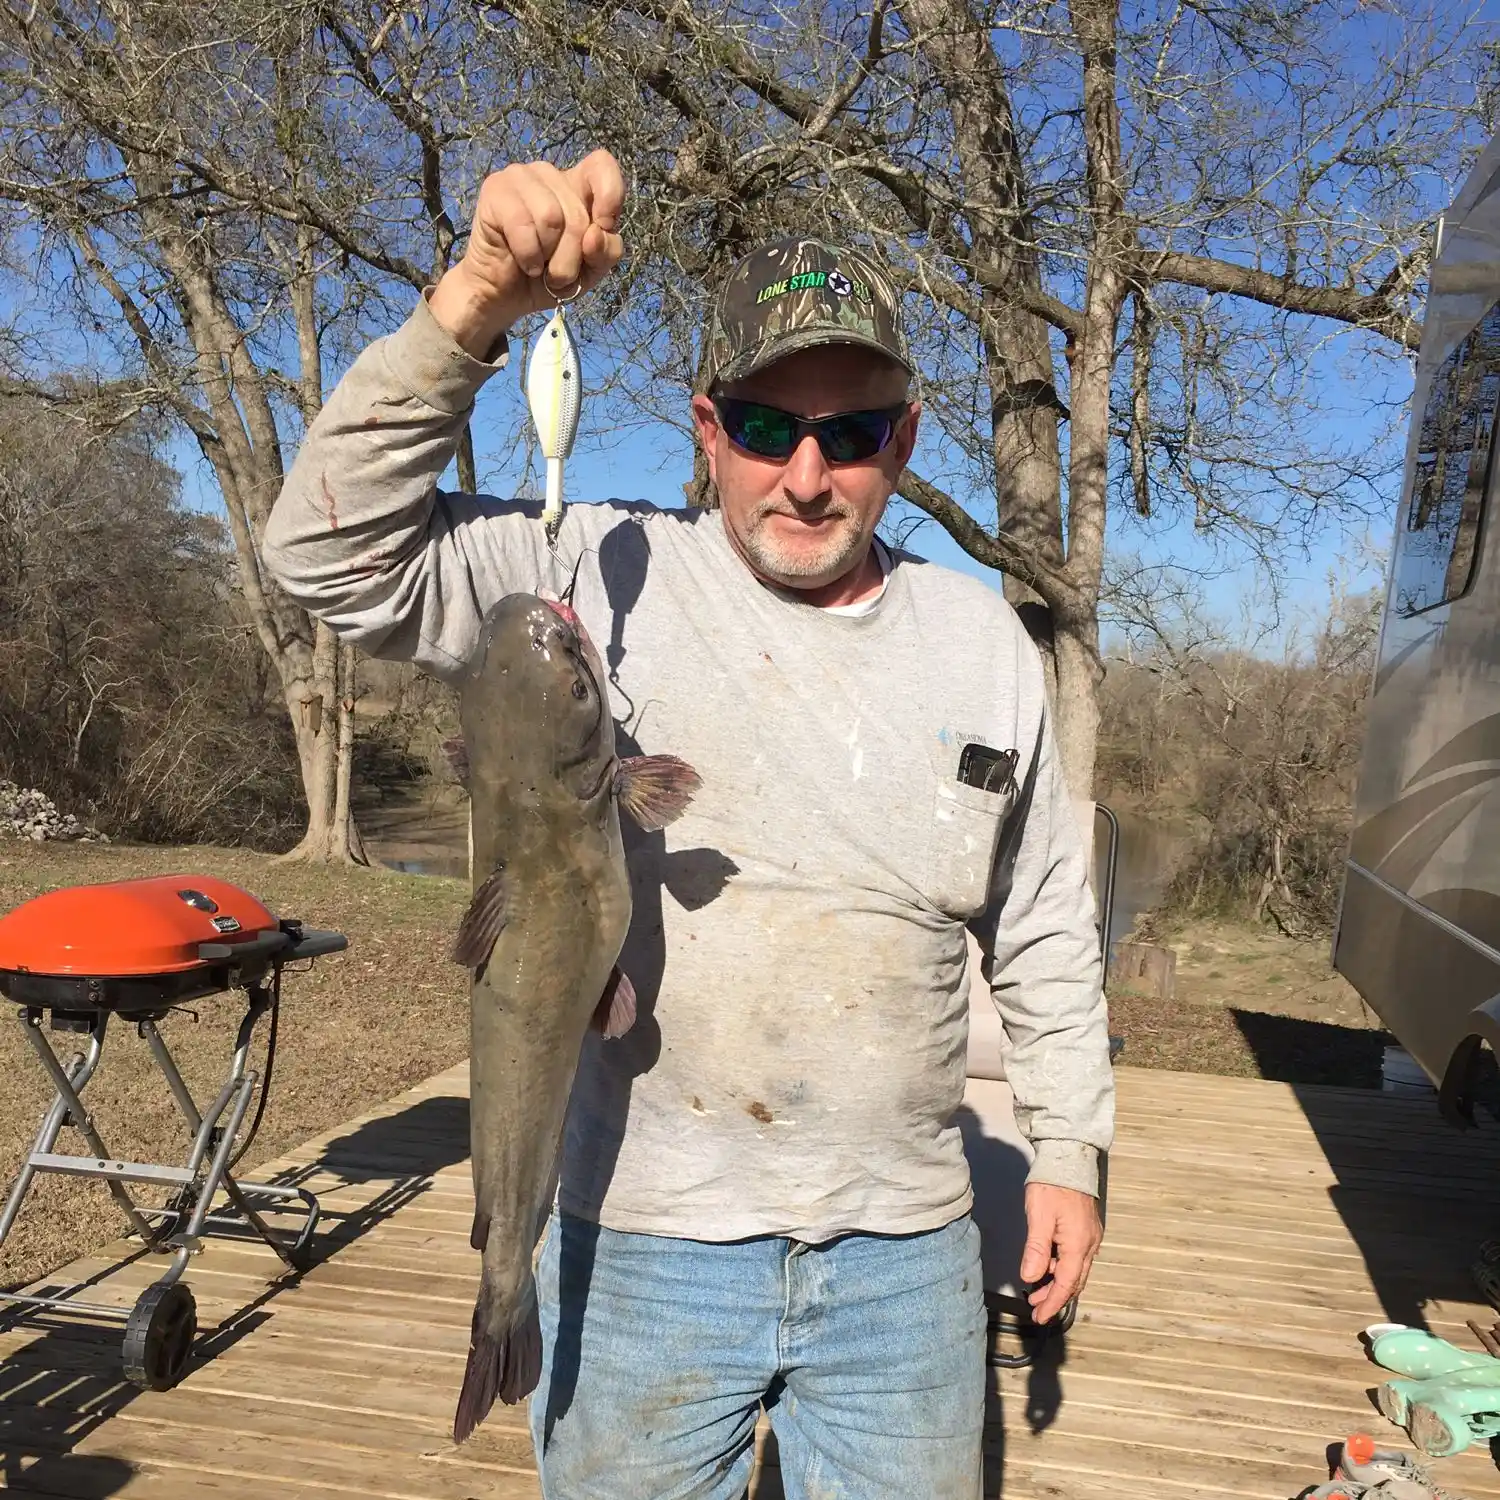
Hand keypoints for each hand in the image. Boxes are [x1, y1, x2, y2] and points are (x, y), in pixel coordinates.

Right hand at [430, 150, 625, 355]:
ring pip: (551, 217)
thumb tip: (595, 234)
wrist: (505, 296)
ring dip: (549, 257)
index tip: (603, 226)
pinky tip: (524, 262)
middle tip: (557, 272)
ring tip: (538, 266)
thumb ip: (607, 251)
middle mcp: (551, 175)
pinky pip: (523, 224)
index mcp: (579, 186)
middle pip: (578, 213)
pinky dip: (528, 255)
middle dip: (572, 257)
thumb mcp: (591, 270)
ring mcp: (520, 176)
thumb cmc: (549, 277)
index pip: (602, 165)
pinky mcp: (495, 189)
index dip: (610, 195)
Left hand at [1019, 1182, 1101, 1323]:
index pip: (1066, 1284)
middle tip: (1035, 1307)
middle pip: (1074, 1281)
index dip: (1052, 1303)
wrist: (1069, 1157)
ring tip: (1036, 1289)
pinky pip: (1076, 1258)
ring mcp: (1090, 1237)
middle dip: (1055, 1297)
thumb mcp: (1039, 1216)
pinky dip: (1062, 1268)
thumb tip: (1031, 1277)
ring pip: (1076, 1270)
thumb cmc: (1052, 1185)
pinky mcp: (1086, 1229)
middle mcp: (1090, 1245)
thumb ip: (1036, 1249)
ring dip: (1058, 1283)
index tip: (1039, 1317)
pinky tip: (1047, 1266)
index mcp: (1079, 1245)